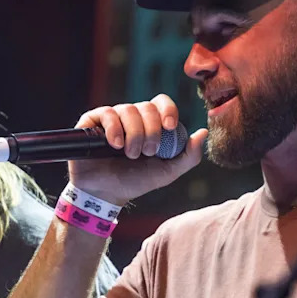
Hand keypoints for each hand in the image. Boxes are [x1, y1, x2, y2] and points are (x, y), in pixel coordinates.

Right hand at [68, 94, 207, 205]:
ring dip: (134, 134)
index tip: (169, 127)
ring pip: (128, 109)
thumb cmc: (135, 182)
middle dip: (151, 131)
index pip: (162, 103)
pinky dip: (114, 129)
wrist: (106, 194)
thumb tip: (203, 133)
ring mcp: (112, 118)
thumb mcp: (167, 172)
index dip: (168, 110)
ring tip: (129, 154)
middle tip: (147, 152)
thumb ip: (188, 156)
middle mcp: (132, 117)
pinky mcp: (92, 121)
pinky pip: (107, 113)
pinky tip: (115, 145)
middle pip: (147, 107)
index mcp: (150, 124)